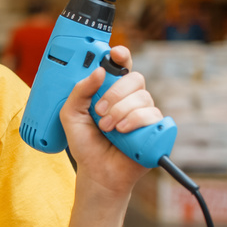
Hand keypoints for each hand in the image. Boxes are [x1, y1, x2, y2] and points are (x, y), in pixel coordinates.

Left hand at [58, 45, 162, 195]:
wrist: (97, 173)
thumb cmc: (85, 144)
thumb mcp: (71, 115)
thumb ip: (80, 91)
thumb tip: (98, 71)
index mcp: (112, 91)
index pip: (122, 66)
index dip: (121, 56)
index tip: (115, 54)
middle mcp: (131, 99)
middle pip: (135, 79)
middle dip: (116, 94)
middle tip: (100, 113)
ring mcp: (144, 113)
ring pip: (143, 97)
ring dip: (121, 112)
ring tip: (108, 130)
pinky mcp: (155, 129)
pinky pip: (153, 115)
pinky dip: (136, 122)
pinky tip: (124, 133)